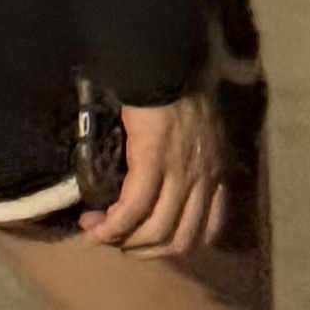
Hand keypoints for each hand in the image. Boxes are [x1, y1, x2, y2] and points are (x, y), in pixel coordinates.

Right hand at [83, 84, 225, 257]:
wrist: (165, 59)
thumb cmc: (177, 84)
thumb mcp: (199, 126)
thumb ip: (191, 152)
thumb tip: (164, 170)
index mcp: (215, 169)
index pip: (209, 226)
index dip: (177, 242)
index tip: (149, 239)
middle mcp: (204, 177)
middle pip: (181, 239)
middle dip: (147, 250)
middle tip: (120, 242)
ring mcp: (181, 172)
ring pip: (156, 231)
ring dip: (124, 241)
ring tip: (98, 233)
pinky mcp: (153, 162)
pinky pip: (133, 209)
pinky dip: (112, 225)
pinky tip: (94, 225)